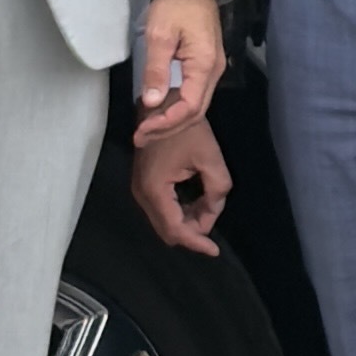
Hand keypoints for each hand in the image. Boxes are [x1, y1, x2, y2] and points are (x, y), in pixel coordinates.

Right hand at [129, 113, 232, 255]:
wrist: (163, 105)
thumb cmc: (187, 128)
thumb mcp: (210, 158)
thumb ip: (217, 191)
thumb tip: (212, 212)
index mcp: (154, 190)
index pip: (175, 229)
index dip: (196, 242)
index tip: (215, 250)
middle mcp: (141, 194)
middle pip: (167, 230)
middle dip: (192, 233)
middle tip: (213, 225)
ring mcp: (139, 189)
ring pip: (163, 222)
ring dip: (186, 222)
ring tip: (207, 211)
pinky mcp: (142, 183)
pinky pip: (161, 209)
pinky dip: (178, 212)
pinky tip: (195, 205)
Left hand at [134, 0, 225, 140]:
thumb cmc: (175, 4)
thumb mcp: (160, 36)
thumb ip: (156, 71)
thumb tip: (152, 103)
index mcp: (204, 66)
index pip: (189, 107)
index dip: (166, 123)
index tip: (143, 130)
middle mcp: (213, 71)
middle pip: (195, 112)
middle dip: (168, 128)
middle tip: (141, 137)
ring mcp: (211, 68)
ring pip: (196, 105)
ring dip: (172, 120)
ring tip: (147, 128)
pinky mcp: (205, 63)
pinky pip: (194, 94)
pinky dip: (177, 107)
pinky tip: (160, 110)